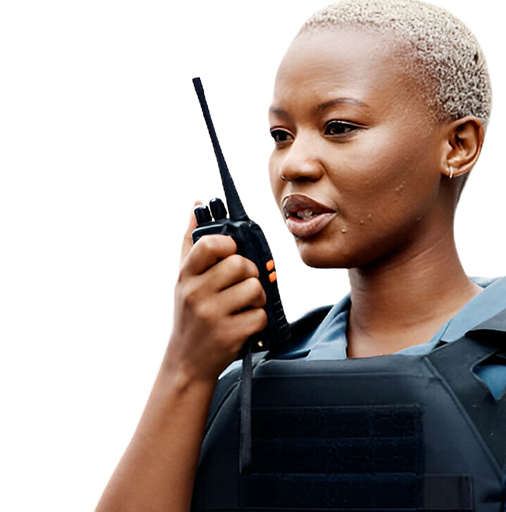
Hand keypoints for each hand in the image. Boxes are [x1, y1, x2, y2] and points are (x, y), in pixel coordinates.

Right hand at [163, 200, 267, 382]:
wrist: (186, 363)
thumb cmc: (190, 315)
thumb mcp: (184, 278)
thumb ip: (192, 240)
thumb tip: (197, 202)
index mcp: (186, 275)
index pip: (211, 244)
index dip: (229, 245)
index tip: (232, 253)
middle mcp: (195, 293)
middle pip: (242, 265)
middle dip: (250, 273)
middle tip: (242, 284)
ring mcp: (211, 315)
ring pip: (255, 288)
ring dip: (257, 297)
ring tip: (244, 305)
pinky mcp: (228, 335)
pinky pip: (260, 315)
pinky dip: (259, 320)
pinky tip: (244, 323)